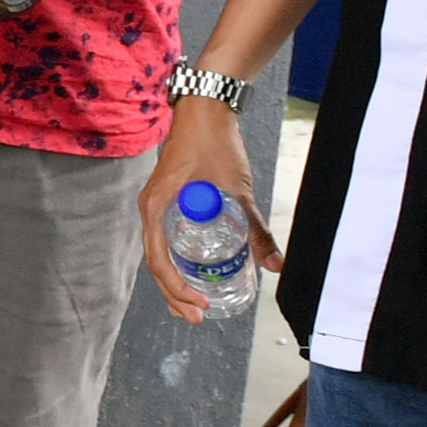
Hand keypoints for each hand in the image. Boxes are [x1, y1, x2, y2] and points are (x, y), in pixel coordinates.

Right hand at [137, 94, 275, 322]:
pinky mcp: (166, 202)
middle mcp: (150, 210)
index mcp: (156, 208)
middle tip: (198, 317)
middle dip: (175, 294)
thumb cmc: (215, 143)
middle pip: (156, 264)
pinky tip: (188, 275)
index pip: (159, 260)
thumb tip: (276, 264)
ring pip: (158, 254)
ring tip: (189, 308)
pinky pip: (164, 240)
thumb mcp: (237, 191)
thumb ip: (256, 228)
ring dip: (172, 283)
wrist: (205, 110)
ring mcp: (156, 206)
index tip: (200, 304)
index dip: (177, 288)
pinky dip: (174, 262)